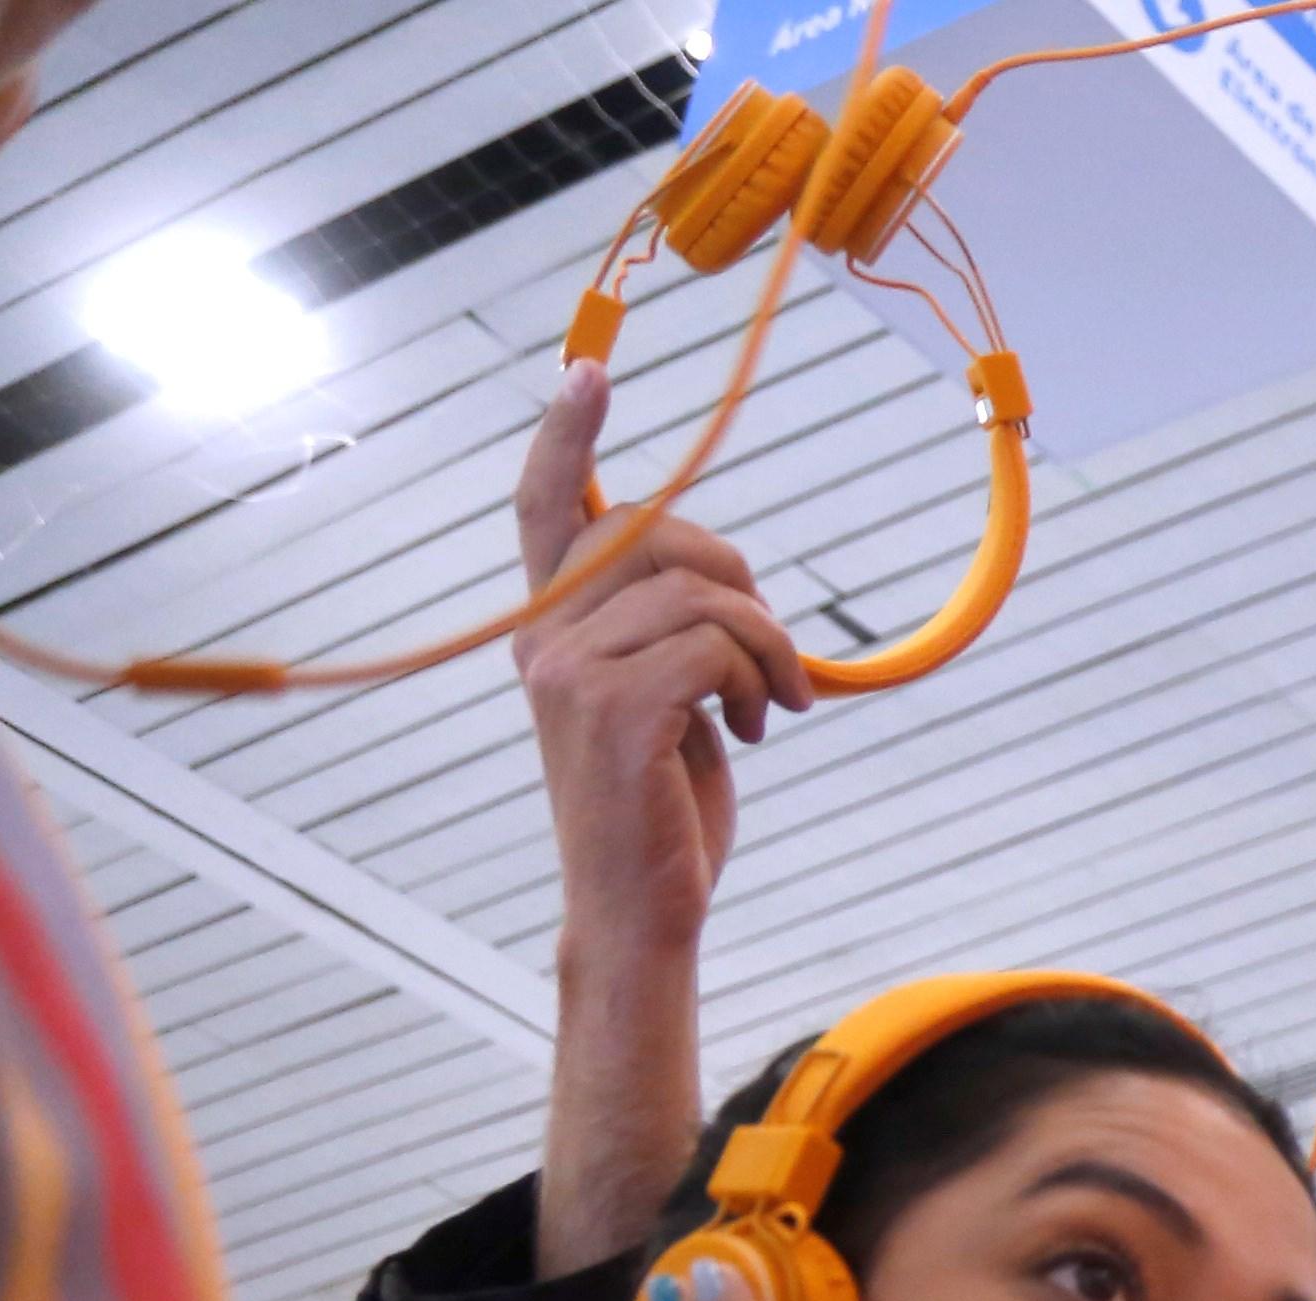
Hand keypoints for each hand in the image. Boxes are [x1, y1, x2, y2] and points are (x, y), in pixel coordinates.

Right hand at [512, 363, 807, 957]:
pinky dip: (760, 680)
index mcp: (550, 631)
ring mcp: (572, 674)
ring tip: (773, 706)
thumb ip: (668, 636)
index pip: (542, 510)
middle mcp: (544, 641)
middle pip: (654, 535)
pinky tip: (754, 730)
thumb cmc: (662, 814)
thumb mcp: (665, 706)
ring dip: (765, 646)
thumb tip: (717, 582)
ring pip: (699, 593)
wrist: (641, 912)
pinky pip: (714, 645)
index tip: (588, 373)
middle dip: (737, 578)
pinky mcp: (617, 711)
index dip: (564, 439)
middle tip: (773, 657)